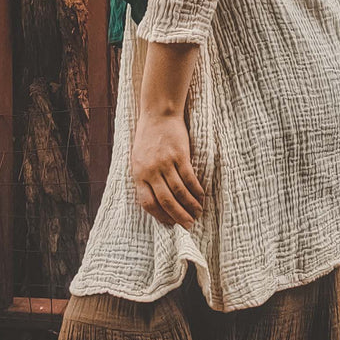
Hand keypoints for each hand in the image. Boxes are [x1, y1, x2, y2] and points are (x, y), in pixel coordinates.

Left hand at [130, 112, 204, 229]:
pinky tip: (201, 196)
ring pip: (179, 191)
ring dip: (190, 205)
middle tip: (188, 225)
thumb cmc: (148, 138)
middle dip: (178, 216)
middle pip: (165, 200)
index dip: (160, 216)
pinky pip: (189, 178)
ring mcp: (165, 163)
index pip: (147, 203)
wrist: (158, 114)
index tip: (170, 223)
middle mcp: (150, 170)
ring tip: (197, 213)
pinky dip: (196, 190)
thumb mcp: (138, 159)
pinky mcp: (179, 155)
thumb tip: (156, 201)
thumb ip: (145, 178)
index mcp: (138, 174)